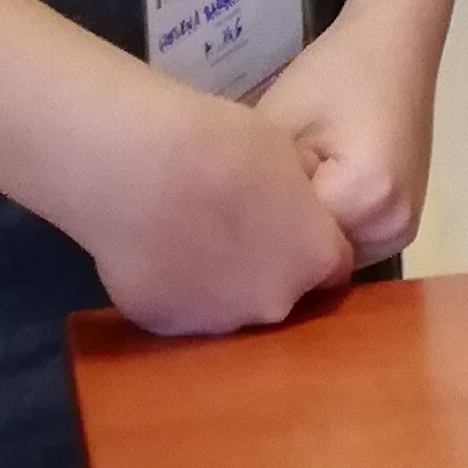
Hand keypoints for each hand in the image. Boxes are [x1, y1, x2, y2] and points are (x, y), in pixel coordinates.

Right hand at [82, 80, 359, 335]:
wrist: (136, 168)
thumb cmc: (221, 143)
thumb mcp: (284, 149)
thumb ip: (300, 192)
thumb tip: (296, 199)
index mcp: (313, 258)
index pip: (332, 264)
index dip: (312, 240)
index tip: (288, 220)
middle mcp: (272, 304)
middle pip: (279, 289)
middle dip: (265, 264)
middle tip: (233, 224)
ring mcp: (216, 322)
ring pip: (228, 304)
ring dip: (218, 279)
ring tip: (187, 234)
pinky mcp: (163, 325)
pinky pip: (178, 307)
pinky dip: (171, 285)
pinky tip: (152, 248)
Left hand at [251, 8, 440, 264]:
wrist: (394, 44)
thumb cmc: (332, 73)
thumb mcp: (278, 125)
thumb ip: (256, 185)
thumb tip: (226, 233)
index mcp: (366, 197)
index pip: (288, 245)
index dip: (251, 226)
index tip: (221, 208)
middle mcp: (393, 225)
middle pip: (313, 259)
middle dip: (275, 239)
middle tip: (236, 207)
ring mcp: (403, 229)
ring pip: (330, 257)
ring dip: (300, 238)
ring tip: (270, 198)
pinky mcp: (400, 223)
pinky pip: (347, 244)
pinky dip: (322, 229)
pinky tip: (300, 198)